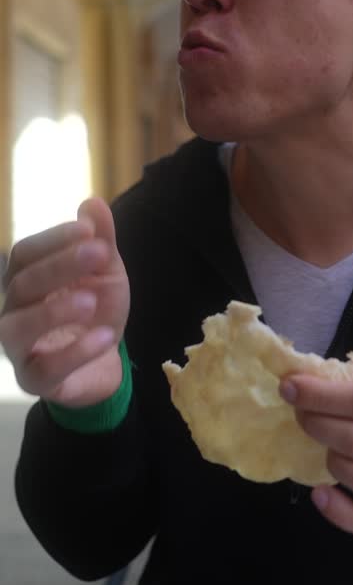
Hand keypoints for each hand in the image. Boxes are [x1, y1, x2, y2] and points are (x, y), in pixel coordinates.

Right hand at [0, 198, 129, 405]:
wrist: (103, 365)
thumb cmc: (95, 313)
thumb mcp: (106, 275)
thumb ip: (101, 243)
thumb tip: (93, 203)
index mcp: (25, 280)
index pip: (24, 254)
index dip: (53, 240)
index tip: (88, 229)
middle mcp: (13, 311)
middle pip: (22, 284)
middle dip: (59, 266)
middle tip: (97, 254)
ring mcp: (19, 348)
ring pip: (17, 328)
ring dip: (54, 311)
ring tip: (90, 300)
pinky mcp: (34, 381)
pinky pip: (45, 369)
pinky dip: (75, 352)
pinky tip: (105, 337)